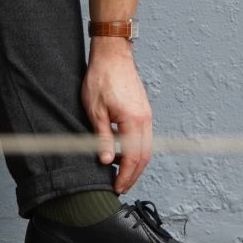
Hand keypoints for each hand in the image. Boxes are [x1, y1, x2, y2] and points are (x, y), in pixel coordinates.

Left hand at [81, 39, 152, 194]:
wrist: (112, 54)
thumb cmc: (102, 77)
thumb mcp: (95, 110)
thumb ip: (101, 137)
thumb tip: (105, 160)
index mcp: (133, 121)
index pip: (132, 158)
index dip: (125, 176)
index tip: (116, 187)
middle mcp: (145, 120)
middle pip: (144, 157)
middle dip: (133, 175)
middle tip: (119, 186)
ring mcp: (146, 114)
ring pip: (146, 148)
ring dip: (134, 163)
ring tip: (119, 173)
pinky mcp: (143, 110)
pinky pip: (144, 137)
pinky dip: (135, 149)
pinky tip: (121, 152)